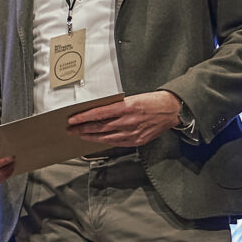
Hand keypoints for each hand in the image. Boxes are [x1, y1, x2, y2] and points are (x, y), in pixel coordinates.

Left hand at [68, 90, 183, 149]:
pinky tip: (96, 139)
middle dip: (82, 128)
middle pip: (99, 127)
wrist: (170, 111)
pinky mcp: (136, 141)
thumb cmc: (151, 101)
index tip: (72, 119)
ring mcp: (132, 133)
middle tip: (71, 129)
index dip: (83, 117)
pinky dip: (104, 141)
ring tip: (80, 135)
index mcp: (127, 107)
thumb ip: (116, 105)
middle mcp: (128, 121)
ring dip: (90, 136)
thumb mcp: (132, 98)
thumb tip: (97, 110)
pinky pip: (116, 142)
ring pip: (105, 137)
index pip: (99, 113)